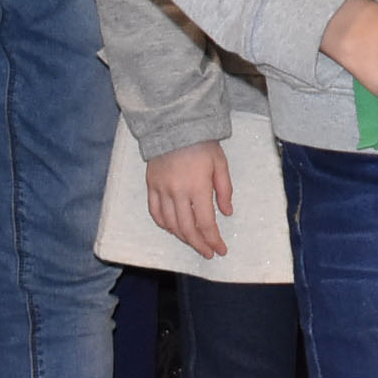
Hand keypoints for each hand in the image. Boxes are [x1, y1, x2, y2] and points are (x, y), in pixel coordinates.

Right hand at [144, 138, 234, 259]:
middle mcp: (178, 192)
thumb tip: (227, 213)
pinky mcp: (151, 186)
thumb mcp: (220, 164)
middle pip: (187, 229)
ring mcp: (162, 190)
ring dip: (183, 238)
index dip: (213, 239)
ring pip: (170, 224)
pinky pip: (155, 213)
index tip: (220, 250)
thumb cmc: (202, 144)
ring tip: (194, 242)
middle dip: (199, 244)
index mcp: (198, 187)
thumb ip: (224, 190)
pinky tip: (173, 229)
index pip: (206, 223)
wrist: (175, 125)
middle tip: (208, 252)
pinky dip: (164, 225)